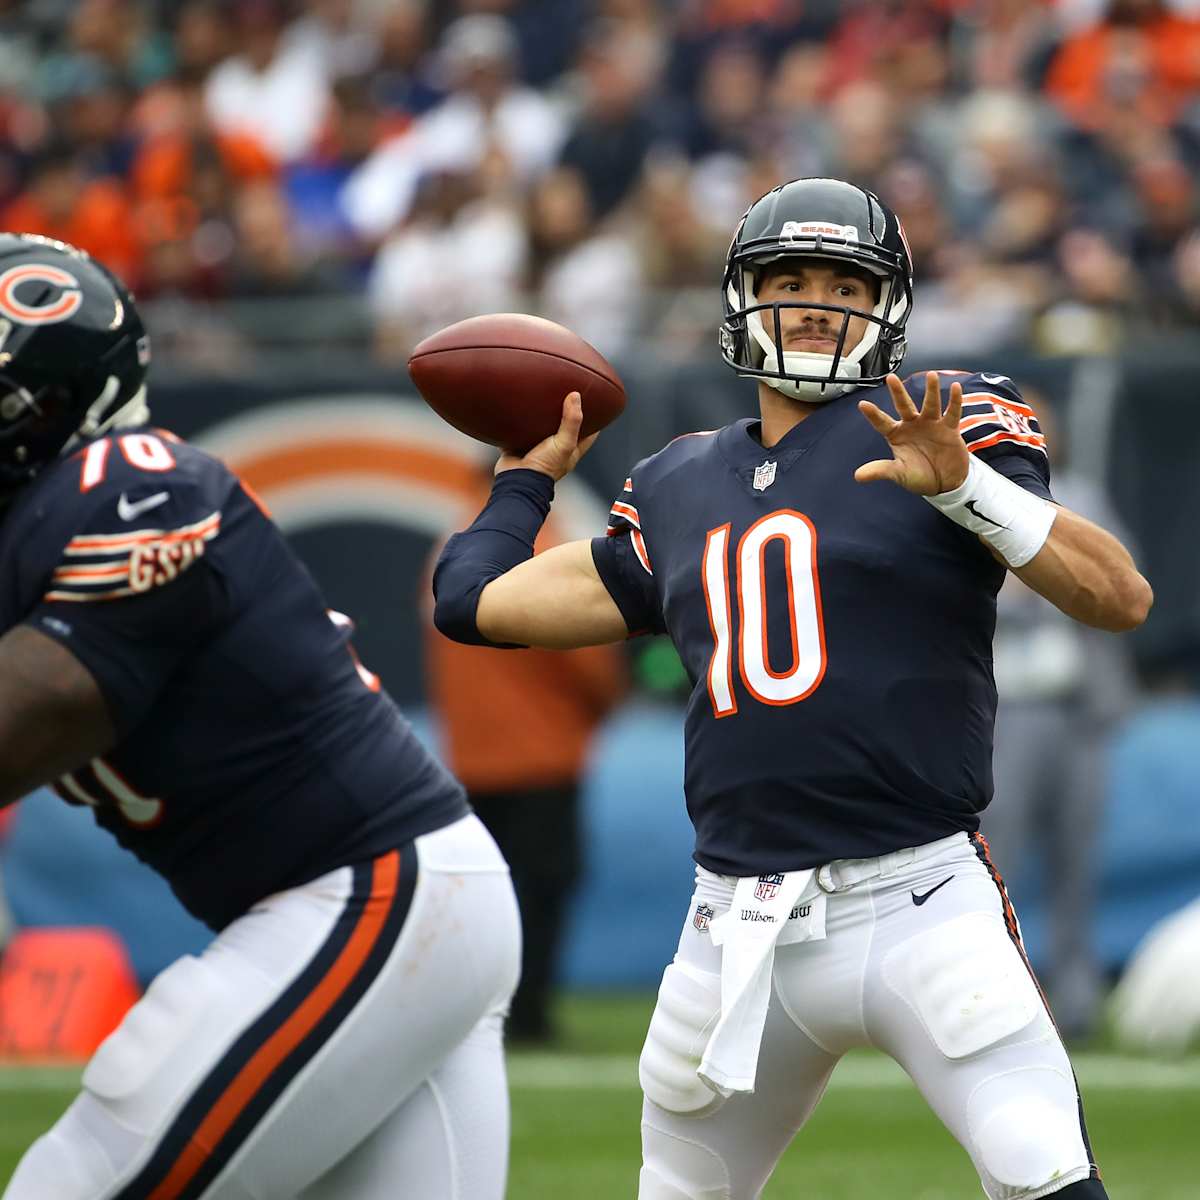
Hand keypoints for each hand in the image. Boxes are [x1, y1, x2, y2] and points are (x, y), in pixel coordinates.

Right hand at [495, 391, 598, 481]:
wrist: (517, 479)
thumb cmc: (544, 467)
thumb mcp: (564, 444)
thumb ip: (572, 421)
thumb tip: (575, 395)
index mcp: (571, 451)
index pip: (589, 433)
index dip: (594, 419)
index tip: (596, 402)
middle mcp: (556, 448)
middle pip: (565, 427)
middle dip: (567, 412)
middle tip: (568, 393)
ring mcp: (537, 446)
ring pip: (543, 427)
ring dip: (543, 415)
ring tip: (544, 395)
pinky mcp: (519, 444)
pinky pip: (522, 429)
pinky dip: (522, 420)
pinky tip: (522, 406)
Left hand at [854, 372, 969, 495]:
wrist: (945, 483)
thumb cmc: (919, 476)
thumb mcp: (898, 474)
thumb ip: (880, 470)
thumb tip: (857, 476)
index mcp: (897, 435)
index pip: (882, 423)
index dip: (873, 415)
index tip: (862, 404)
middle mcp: (913, 425)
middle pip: (904, 406)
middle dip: (898, 393)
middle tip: (891, 378)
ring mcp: (931, 425)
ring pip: (930, 404)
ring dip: (931, 390)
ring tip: (931, 375)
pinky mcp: (949, 429)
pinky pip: (952, 412)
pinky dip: (954, 401)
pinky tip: (955, 388)